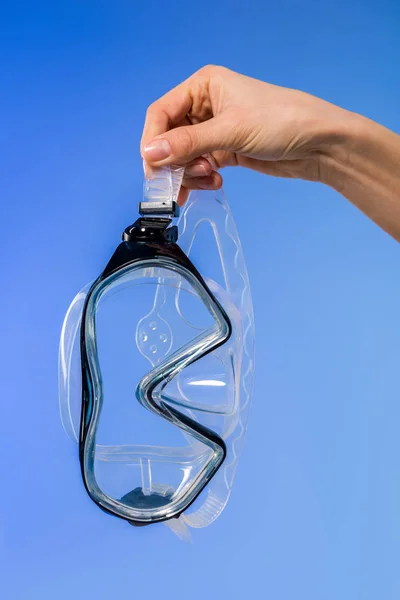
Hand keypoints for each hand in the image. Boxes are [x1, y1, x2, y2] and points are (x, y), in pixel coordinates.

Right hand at [141, 65, 347, 198]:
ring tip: (209, 179)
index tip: (153, 167)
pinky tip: (214, 184)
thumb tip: (149, 154)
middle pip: (169, 138)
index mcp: (203, 86)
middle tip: (178, 183)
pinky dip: (200, 179)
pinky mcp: (224, 151)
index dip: (153, 140)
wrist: (318, 144)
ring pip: (182, 157)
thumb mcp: (231, 130)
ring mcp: (214, 130)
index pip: (161, 113)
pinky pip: (199, 167)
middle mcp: (205, 107)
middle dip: (173, 162)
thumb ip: (188, 143)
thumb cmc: (281, 121)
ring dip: (189, 173)